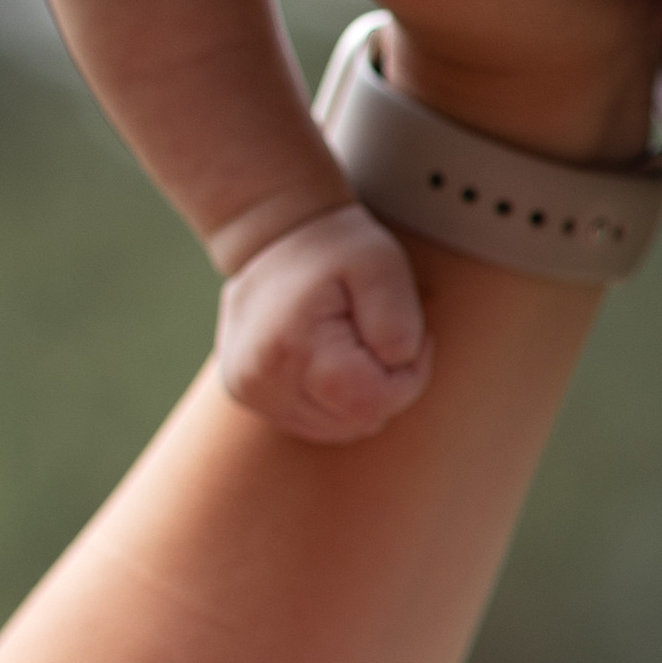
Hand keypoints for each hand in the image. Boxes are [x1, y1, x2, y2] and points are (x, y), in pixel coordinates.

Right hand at [216, 201, 433, 443]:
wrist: (274, 233)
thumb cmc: (338, 247)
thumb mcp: (383, 266)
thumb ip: (399, 323)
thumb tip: (398, 367)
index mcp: (292, 350)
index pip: (371, 404)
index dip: (408, 379)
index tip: (414, 339)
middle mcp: (259, 381)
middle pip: (354, 423)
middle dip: (385, 387)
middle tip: (381, 336)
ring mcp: (248, 391)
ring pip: (336, 430)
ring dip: (360, 396)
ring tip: (356, 344)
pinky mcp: (247, 394)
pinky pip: (313, 423)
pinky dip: (335, 400)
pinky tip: (333, 359)